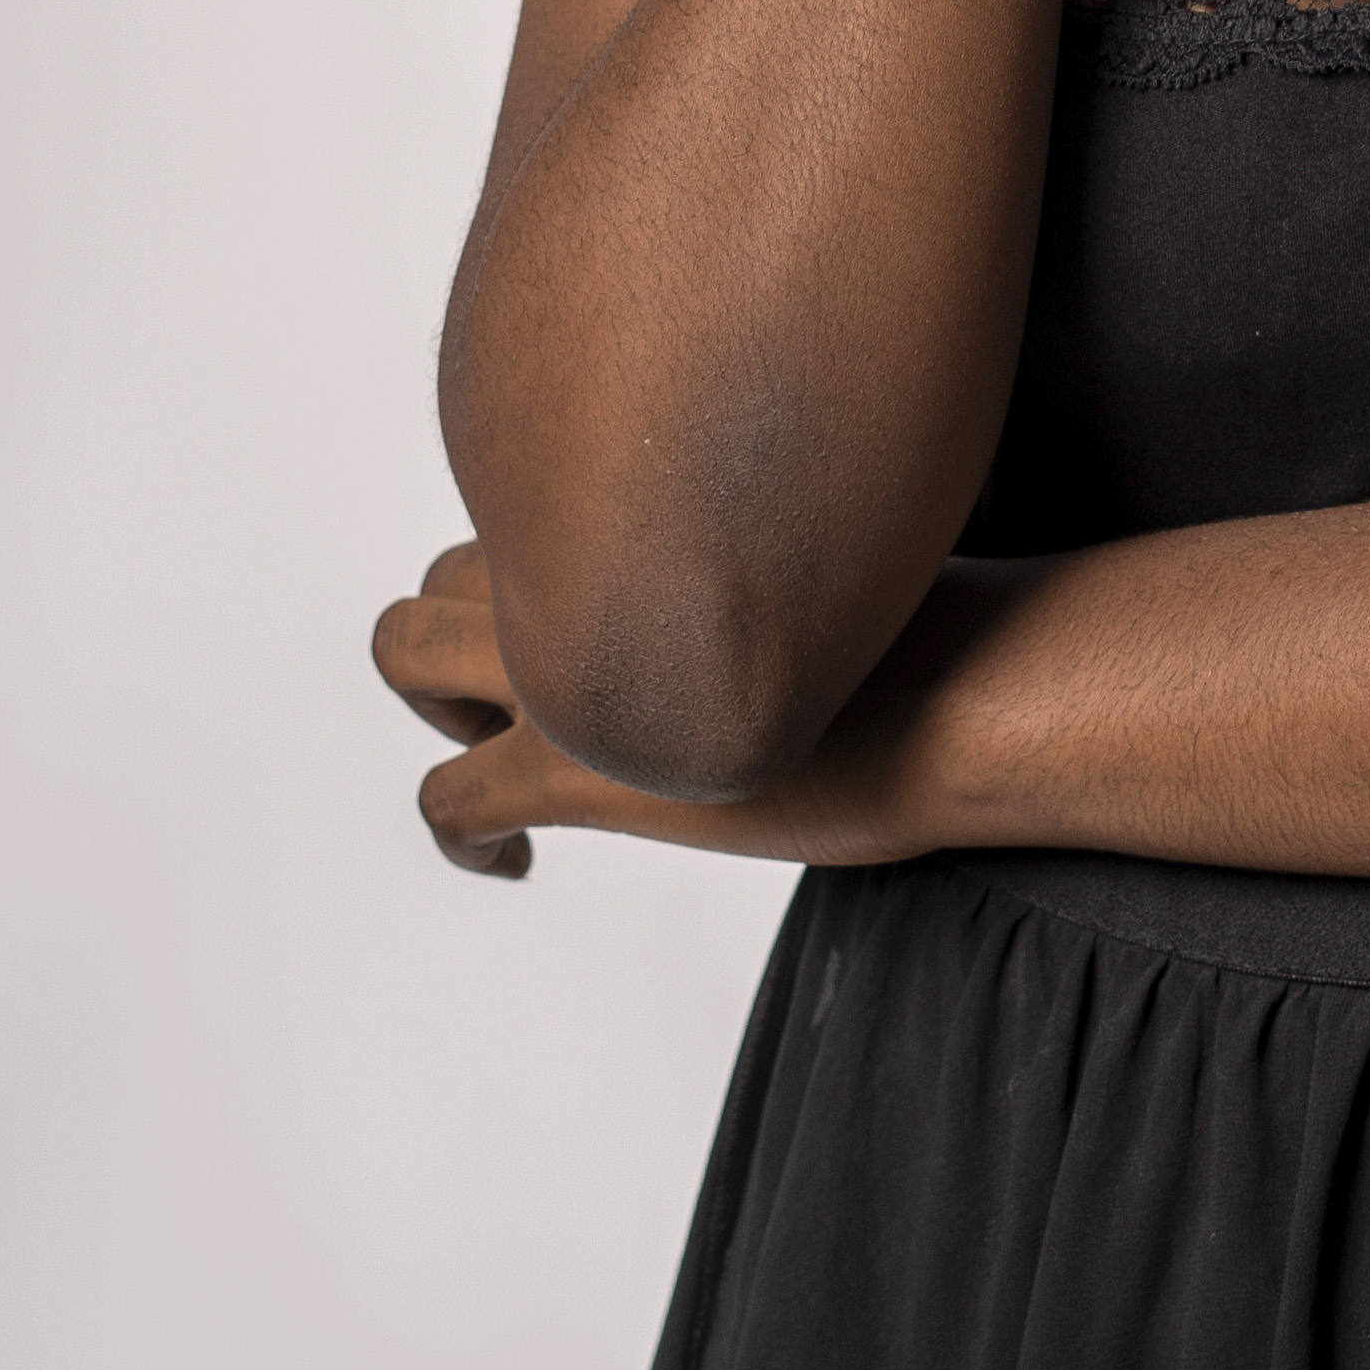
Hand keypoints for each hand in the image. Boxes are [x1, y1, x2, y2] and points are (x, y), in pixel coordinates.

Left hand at [370, 541, 1007, 879]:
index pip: (532, 510)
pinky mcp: (570, 768)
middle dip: (463, 641)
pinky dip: (464, 839)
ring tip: (512, 764)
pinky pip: (448, 799)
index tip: (595, 641)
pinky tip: (514, 865)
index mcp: (651, 504)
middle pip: (443, 570)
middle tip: (533, 709)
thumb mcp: (833, 559)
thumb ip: (766, 554)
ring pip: (404, 648)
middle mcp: (587, 568)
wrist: (965, 690)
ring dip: (441, 710)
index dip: (546, 576)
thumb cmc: (938, 630)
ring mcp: (566, 666)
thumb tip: (797, 563)